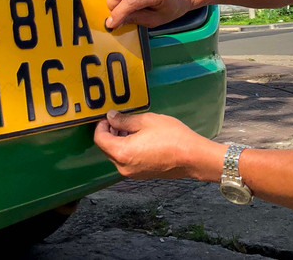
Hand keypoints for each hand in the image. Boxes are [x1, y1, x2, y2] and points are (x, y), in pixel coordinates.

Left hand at [94, 110, 219, 180]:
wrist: (191, 157)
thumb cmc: (171, 137)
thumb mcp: (147, 121)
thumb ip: (125, 120)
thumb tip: (111, 117)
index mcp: (122, 152)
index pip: (100, 139)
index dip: (101, 125)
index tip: (108, 116)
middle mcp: (123, 167)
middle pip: (106, 149)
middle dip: (109, 133)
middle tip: (119, 119)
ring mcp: (132, 173)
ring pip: (116, 155)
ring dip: (118, 141)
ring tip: (131, 127)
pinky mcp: (141, 175)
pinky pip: (126, 161)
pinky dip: (127, 149)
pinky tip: (139, 138)